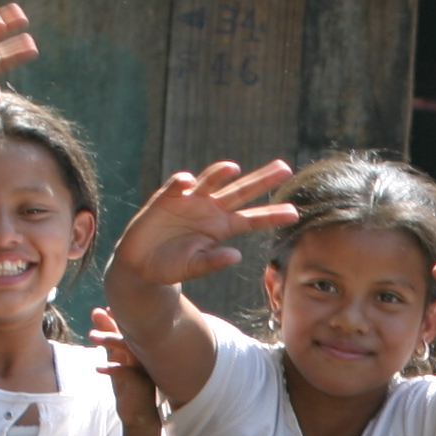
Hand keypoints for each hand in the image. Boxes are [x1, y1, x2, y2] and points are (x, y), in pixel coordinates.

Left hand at [94, 309, 162, 429]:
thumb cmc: (128, 387)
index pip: (135, 327)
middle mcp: (148, 356)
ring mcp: (147, 369)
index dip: (120, 315)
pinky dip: (113, 368)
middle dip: (113, 322)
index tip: (106, 308)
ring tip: (92, 337)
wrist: (138, 418)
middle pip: (133, 334)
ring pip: (131, 349)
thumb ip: (107, 339)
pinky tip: (98, 368)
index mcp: (144, 350)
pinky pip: (128, 372)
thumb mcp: (114, 360)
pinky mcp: (142, 385)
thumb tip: (97, 311)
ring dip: (110, 341)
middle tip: (95, 314)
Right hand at [110, 161, 297, 289]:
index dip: (271, 216)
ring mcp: (190, 201)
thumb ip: (213, 262)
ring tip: (232, 168)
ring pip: (210, 181)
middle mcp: (210, 210)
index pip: (251, 219)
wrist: (141, 264)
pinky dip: (181, 182)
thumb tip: (236, 256)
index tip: (294, 213)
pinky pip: (176, 186)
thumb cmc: (171, 266)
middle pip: (240, 192)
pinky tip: (187, 182)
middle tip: (285, 168)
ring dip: (220, 173)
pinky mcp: (167, 198)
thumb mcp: (194, 267)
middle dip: (262, 180)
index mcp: (221, 228)